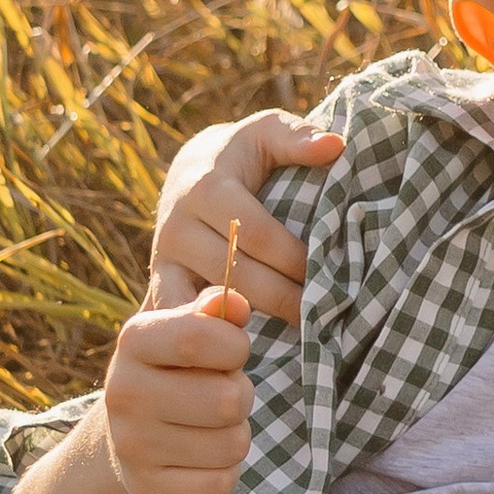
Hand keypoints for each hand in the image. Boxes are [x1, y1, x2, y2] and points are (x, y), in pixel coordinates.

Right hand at [100, 283, 254, 493]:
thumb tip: (236, 304)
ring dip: (236, 435)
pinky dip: (224, 472)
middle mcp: (123, 392)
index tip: (233, 352)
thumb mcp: (188, 331)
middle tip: (223, 395)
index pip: (199, 336)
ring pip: (232, 445)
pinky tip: (203, 458)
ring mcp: (131, 445)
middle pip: (228, 399)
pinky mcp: (146, 488)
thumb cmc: (176, 370)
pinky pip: (221, 483)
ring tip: (212, 426)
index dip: (235, 346)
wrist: (127, 434)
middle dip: (241, 396)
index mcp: (133, 340)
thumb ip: (214, 313)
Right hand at [149, 112, 339, 325]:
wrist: (187, 174)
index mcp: (204, 187)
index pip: (257, 234)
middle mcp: (177, 227)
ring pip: (206, 306)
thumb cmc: (240, 154)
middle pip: (235, 275)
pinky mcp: (159, 289)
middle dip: (283, 298)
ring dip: (249, 327)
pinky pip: (180, 325)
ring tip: (291, 338)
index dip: (295, 259)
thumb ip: (295, 136)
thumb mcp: (263, 133)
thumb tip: (334, 146)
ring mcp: (163, 263)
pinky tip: (242, 359)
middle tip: (323, 316)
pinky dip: (209, 342)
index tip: (330, 276)